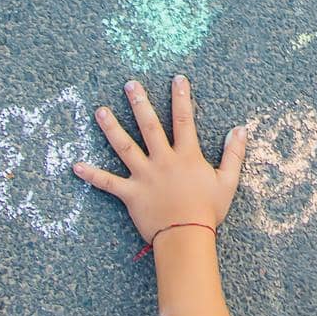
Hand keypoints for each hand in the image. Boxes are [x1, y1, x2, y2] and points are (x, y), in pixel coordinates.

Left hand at [74, 76, 247, 243]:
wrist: (186, 237)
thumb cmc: (208, 210)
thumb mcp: (227, 181)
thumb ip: (233, 154)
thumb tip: (240, 129)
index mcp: (186, 156)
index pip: (184, 120)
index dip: (181, 98)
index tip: (177, 78)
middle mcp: (163, 161)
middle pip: (149, 127)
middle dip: (139, 103)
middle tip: (129, 84)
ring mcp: (144, 176)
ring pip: (124, 148)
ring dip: (111, 128)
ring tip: (99, 111)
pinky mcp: (130, 194)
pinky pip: (107, 183)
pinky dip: (91, 175)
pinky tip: (75, 165)